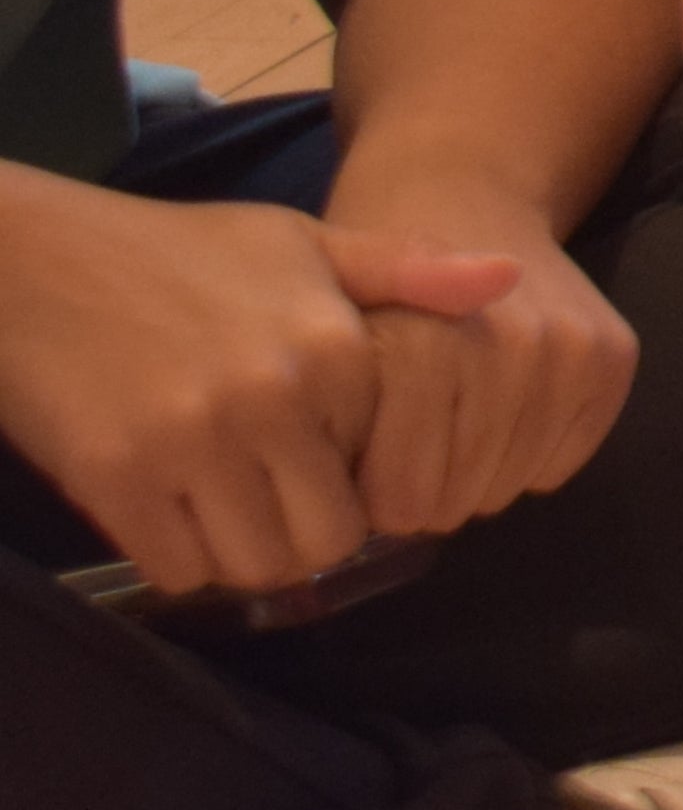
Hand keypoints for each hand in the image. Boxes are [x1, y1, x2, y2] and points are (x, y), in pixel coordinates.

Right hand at [0, 183, 513, 595]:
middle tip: (279, 503)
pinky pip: (180, 568)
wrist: (29, 262)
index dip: (362, 476)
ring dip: (249, 553)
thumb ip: (405, 270)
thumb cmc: (176, 253)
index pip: (391, 469)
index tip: (328, 462)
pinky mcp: (117, 480)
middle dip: (311, 534)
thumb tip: (507, 281)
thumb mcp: (299, 241)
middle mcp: (272, 400)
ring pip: (260, 564)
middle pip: (329, 536)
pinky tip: (174, 510)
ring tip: (231, 507)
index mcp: (332, 347)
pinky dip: (183, 557)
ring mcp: (191, 444)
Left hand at [333, 195, 636, 538]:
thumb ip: (326, 422)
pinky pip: (561, 462)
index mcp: (423, 351)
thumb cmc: (375, 284)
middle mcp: (508, 347)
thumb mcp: (322, 343)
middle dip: (425, 495)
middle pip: (460, 499)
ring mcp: (569, 349)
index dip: (373, 501)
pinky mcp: (612, 354)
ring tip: (449, 438)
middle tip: (405, 456)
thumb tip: (371, 520)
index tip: (357, 473)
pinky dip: (528, 458)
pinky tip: (500, 417)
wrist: (461, 195)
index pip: (402, 499)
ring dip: (476, 479)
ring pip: (513, 486)